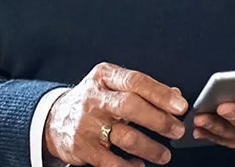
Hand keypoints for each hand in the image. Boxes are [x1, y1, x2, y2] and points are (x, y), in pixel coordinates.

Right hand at [44, 62, 188, 166]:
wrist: (53, 120)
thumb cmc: (92, 101)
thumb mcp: (111, 85)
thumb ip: (142, 89)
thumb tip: (175, 95)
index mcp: (104, 77)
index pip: (135, 81)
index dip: (160, 94)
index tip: (180, 106)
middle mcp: (94, 98)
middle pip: (131, 106)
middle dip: (159, 120)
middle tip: (177, 131)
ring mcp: (87, 124)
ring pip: (125, 137)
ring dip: (150, 148)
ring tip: (164, 155)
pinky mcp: (83, 147)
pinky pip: (112, 162)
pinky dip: (129, 166)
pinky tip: (139, 165)